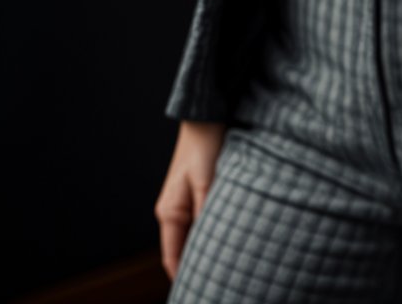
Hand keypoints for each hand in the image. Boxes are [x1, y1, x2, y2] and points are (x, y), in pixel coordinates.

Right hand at [154, 119, 226, 280]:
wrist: (207, 115)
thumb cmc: (204, 146)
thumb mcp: (207, 181)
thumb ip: (206, 213)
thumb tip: (210, 244)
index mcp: (170, 213)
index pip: (172, 257)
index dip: (185, 277)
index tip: (200, 292)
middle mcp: (174, 211)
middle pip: (184, 249)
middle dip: (199, 265)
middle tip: (223, 281)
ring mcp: (185, 203)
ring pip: (196, 235)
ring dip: (209, 246)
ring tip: (230, 264)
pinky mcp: (198, 193)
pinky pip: (203, 221)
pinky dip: (214, 230)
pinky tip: (231, 235)